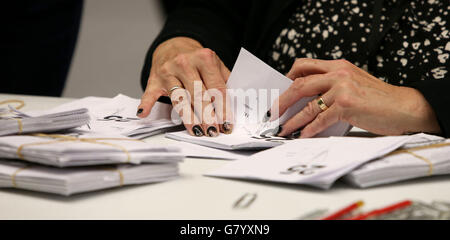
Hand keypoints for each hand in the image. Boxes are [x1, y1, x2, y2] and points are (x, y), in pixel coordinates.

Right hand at [137, 37, 232, 136]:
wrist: (174, 46)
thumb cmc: (197, 60)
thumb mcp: (215, 64)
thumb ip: (225, 81)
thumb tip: (237, 103)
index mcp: (204, 58)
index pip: (217, 87)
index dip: (223, 108)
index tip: (227, 123)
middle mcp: (185, 63)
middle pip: (198, 95)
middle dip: (207, 116)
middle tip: (213, 131)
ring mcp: (168, 71)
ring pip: (179, 99)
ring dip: (188, 117)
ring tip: (197, 131)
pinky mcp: (155, 79)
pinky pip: (150, 93)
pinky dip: (146, 104)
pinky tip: (143, 114)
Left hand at [270, 58, 440, 137]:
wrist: (406, 107)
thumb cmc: (380, 99)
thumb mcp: (354, 83)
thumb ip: (333, 85)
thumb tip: (308, 101)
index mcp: (339, 66)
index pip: (303, 65)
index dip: (287, 78)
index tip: (279, 92)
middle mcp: (339, 74)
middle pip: (299, 83)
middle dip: (282, 100)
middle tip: (273, 113)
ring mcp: (342, 89)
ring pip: (307, 105)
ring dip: (292, 120)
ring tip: (283, 129)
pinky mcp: (347, 105)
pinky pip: (320, 119)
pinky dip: (308, 129)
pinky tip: (302, 135)